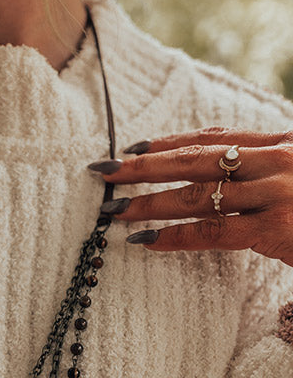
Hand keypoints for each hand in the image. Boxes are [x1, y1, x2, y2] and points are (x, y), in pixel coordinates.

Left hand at [88, 126, 292, 266]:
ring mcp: (277, 193)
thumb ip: (269, 162)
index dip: (169, 141)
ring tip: (112, 209)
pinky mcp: (278, 230)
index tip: (133, 148)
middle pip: (195, 158)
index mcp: (283, 142)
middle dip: (144, 166)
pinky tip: (146, 240)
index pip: (214, 136)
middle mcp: (277, 159)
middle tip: (103, 171)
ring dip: (149, 201)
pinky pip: (213, 232)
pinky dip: (175, 236)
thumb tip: (226, 162)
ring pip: (197, 194)